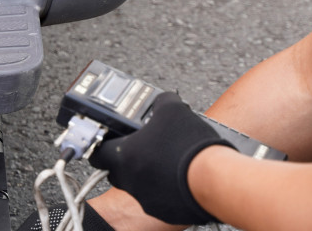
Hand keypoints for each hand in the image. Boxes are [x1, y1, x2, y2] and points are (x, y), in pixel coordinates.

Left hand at [89, 92, 235, 225]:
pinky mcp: (163, 211)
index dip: (102, 145)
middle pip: (116, 171)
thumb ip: (161, 102)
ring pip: (138, 185)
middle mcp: (130, 181)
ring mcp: (146, 199)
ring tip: (166, 159)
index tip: (108, 140)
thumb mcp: (173, 108)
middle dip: (126, 160)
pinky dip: (163, 187)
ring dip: (146, 173)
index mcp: (124, 156)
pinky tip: (178, 175)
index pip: (97, 154)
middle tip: (142, 147)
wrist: (214, 178)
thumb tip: (161, 100)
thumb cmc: (189, 145)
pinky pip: (157, 197)